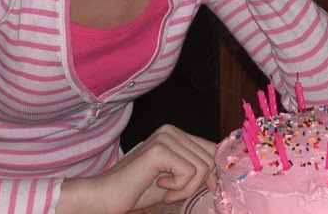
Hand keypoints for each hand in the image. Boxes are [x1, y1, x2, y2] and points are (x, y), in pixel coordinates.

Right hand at [57, 125, 216, 213]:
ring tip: (166, 191)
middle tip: (173, 192)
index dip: (214, 172)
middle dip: (198, 183)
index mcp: (175, 134)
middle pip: (211, 158)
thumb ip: (195, 172)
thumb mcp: (174, 179)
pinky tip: (161, 187)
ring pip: (203, 167)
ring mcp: (166, 137)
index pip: (212, 148)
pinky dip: (181, 188)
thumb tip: (222, 174)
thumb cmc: (137, 190)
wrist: (105, 196)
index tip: (205, 190)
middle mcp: (171, 130)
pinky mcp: (161, 149)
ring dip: (187, 188)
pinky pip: (191, 173)